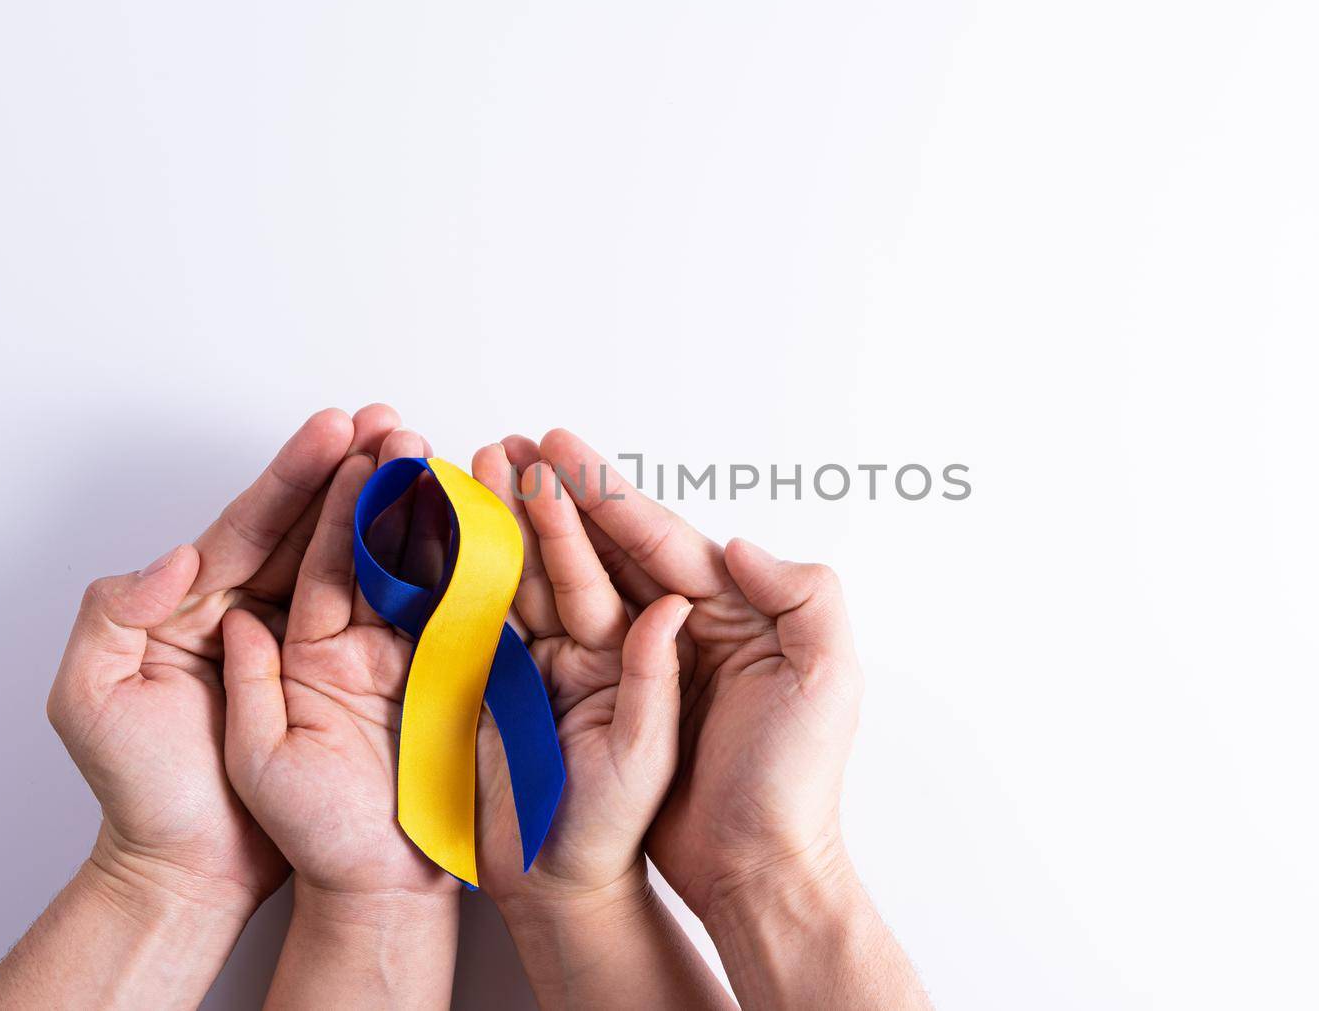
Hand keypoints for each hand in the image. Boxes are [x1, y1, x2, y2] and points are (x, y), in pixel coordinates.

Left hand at [46, 405, 399, 911]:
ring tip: (429, 460)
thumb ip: (115, 617)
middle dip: (355, 471)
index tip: (335, 430)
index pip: (252, 525)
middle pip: (313, 528)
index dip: (294, 475)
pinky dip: (415, 574)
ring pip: (356, 561)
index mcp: (200, 604)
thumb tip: (178, 557)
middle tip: (394, 424)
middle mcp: (261, 612)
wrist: (196, 870)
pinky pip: (386, 617)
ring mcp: (311, 644)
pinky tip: (444, 536)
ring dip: (393, 509)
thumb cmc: (141, 792)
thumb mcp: (92, 699)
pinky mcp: (350, 678)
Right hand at [527, 430, 864, 915]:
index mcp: (735, 611)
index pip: (663, 540)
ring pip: (582, 583)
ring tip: (491, 487)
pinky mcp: (610, 701)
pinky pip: (564, 637)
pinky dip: (528, 599)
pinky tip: (491, 569)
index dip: (611, 496)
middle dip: (564, 498)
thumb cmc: (795, 782)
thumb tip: (737, 544)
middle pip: (614, 549)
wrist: (755, 870)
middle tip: (514, 449)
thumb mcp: (827, 678)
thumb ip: (800, 596)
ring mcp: (644, 663)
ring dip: (536, 534)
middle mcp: (687, 627)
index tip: (563, 452)